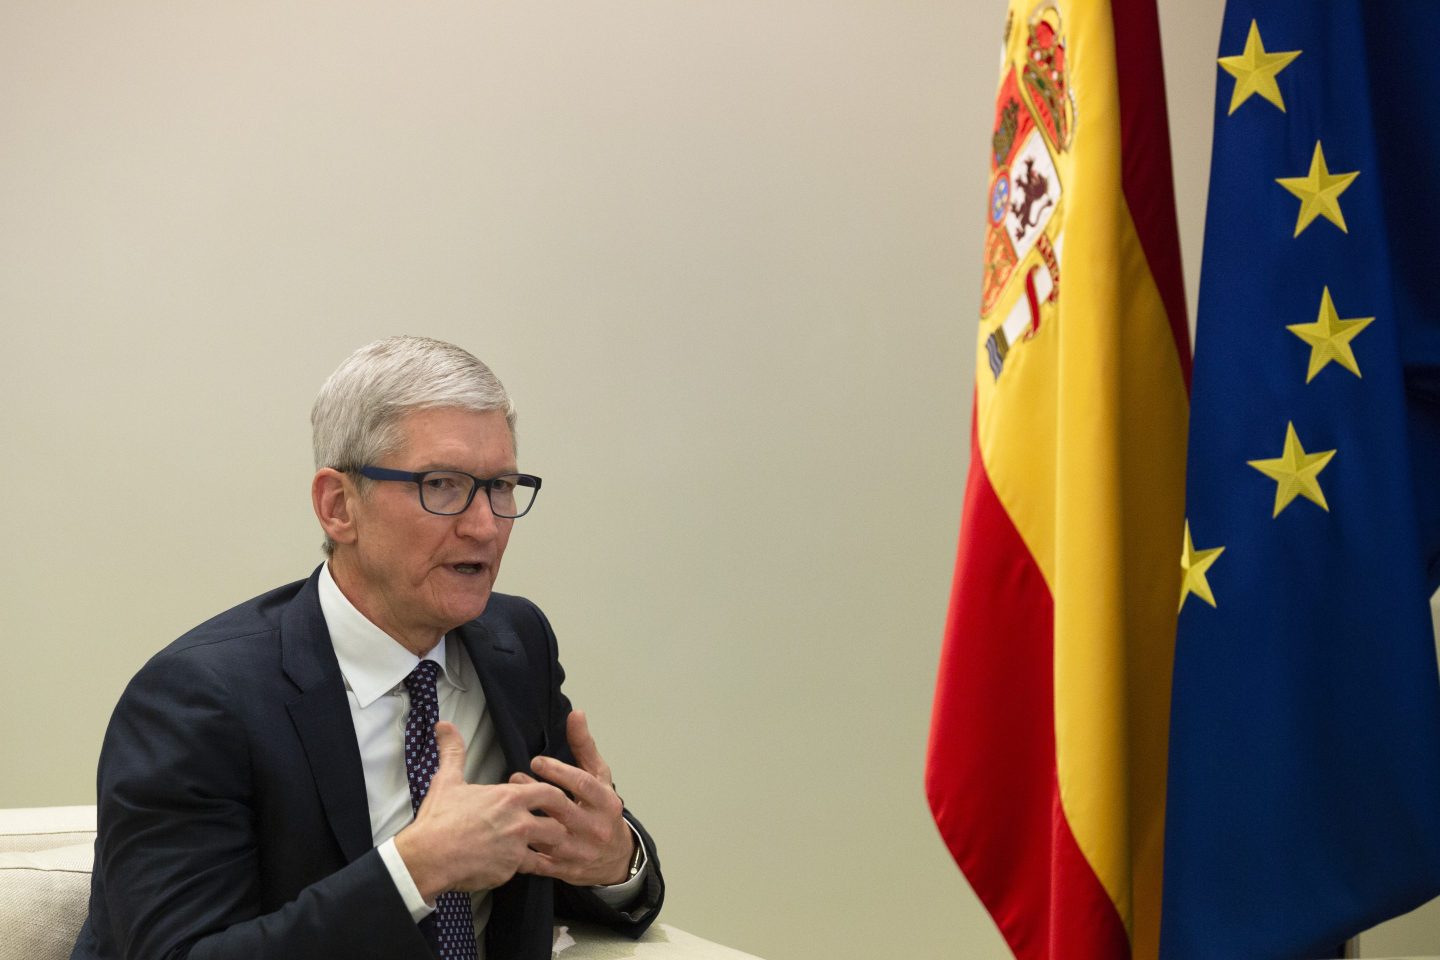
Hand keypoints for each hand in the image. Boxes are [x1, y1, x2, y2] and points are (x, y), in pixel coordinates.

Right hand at [394, 721, 569, 899]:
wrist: (427, 857)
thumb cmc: (439, 819)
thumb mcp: (447, 780)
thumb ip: (453, 751)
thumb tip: (444, 726)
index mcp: (510, 798)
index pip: (550, 793)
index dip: (554, 797)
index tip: (551, 801)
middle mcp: (520, 824)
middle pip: (558, 824)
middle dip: (557, 825)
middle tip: (550, 826)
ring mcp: (516, 850)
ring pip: (547, 849)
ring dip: (544, 848)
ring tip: (537, 848)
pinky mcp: (509, 872)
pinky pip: (525, 869)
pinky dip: (520, 866)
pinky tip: (512, 863)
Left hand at [509, 710, 635, 885]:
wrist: (617, 857)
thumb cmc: (603, 809)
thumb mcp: (600, 776)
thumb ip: (584, 747)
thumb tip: (575, 714)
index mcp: (606, 802)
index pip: (581, 784)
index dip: (558, 771)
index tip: (536, 761)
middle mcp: (596, 827)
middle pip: (562, 808)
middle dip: (535, 792)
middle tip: (513, 779)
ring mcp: (581, 851)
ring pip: (548, 835)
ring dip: (525, 818)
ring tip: (507, 803)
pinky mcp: (567, 870)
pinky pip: (540, 860)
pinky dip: (522, 847)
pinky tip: (507, 833)